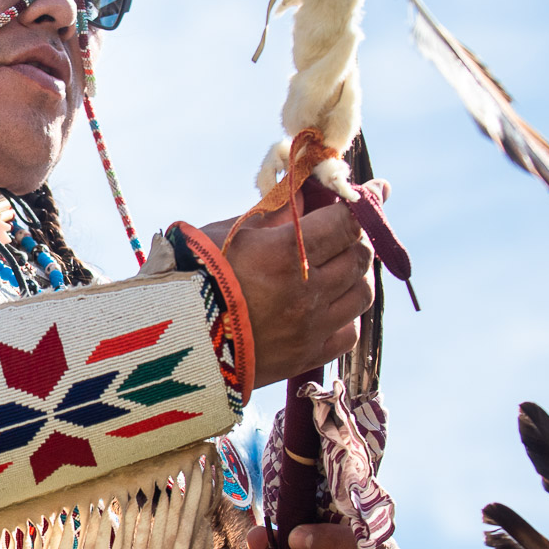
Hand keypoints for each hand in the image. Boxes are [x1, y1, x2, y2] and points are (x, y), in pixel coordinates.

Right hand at [199, 181, 385, 386]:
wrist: (174, 339)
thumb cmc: (194, 275)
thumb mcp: (228, 231)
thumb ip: (273, 212)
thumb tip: (304, 194)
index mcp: (289, 251)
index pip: (349, 221)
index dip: (364, 203)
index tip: (374, 191)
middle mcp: (309, 289)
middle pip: (360, 255)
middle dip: (356, 238)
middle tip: (343, 231)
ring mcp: (312, 326)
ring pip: (362, 293)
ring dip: (355, 275)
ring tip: (336, 268)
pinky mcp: (307, 356)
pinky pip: (348, 331)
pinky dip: (345, 314)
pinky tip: (327, 305)